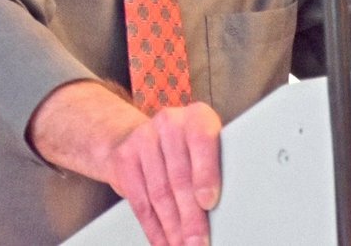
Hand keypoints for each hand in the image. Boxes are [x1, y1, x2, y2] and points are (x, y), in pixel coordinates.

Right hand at [27, 81, 221, 245]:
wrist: (139, 138)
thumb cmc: (185, 150)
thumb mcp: (205, 151)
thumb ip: (215, 171)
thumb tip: (226, 213)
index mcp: (197, 117)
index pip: (201, 140)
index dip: (205, 173)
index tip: (208, 203)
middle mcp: (169, 122)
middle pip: (179, 176)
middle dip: (190, 217)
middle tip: (198, 241)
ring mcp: (143, 138)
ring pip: (159, 193)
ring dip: (173, 228)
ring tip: (183, 245)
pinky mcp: (124, 158)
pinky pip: (140, 201)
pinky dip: (154, 228)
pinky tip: (164, 242)